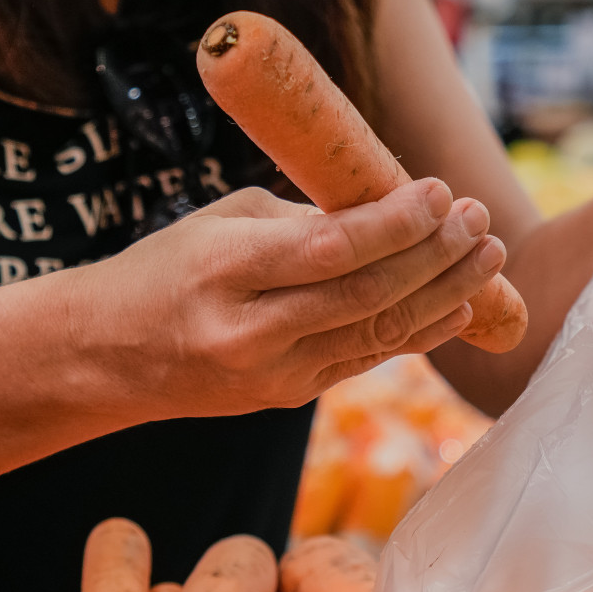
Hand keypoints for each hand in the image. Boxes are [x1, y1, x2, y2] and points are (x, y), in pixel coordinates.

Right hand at [81, 180, 504, 416]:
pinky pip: (365, 360)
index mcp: (223, 271)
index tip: (440, 192)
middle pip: (365, 295)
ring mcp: (271, 375)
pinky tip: (457, 304)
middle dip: (434, 256)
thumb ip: (302, 221)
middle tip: (478, 219)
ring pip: (376, 335)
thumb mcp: (220, 224)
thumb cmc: (165, 269)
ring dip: (443, 294)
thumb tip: (388, 211)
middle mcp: (249, 331)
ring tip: (487, 255)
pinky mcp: (288, 399)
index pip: (328, 250)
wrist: (105, 355)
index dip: (394, 224)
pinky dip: (417, 332)